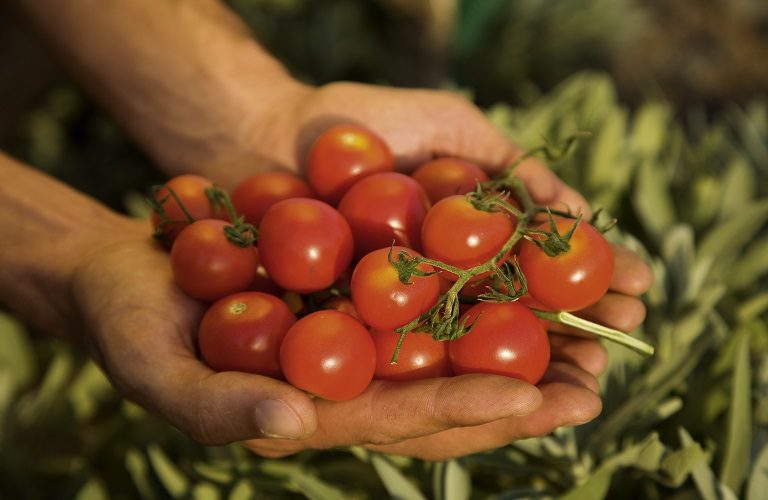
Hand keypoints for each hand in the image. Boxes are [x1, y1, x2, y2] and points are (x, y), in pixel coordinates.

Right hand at [66, 217, 593, 459]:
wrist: (126, 271)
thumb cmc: (132, 326)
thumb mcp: (157, 371)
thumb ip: (218, 409)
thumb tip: (290, 427)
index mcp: (309, 413)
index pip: (397, 420)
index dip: (464, 411)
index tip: (534, 398)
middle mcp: (343, 383)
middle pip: (441, 395)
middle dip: (517, 395)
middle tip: (592, 386)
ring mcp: (351, 339)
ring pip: (443, 348)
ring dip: (514, 341)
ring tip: (588, 334)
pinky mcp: (351, 295)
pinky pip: (420, 295)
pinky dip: (469, 288)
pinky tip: (520, 270)